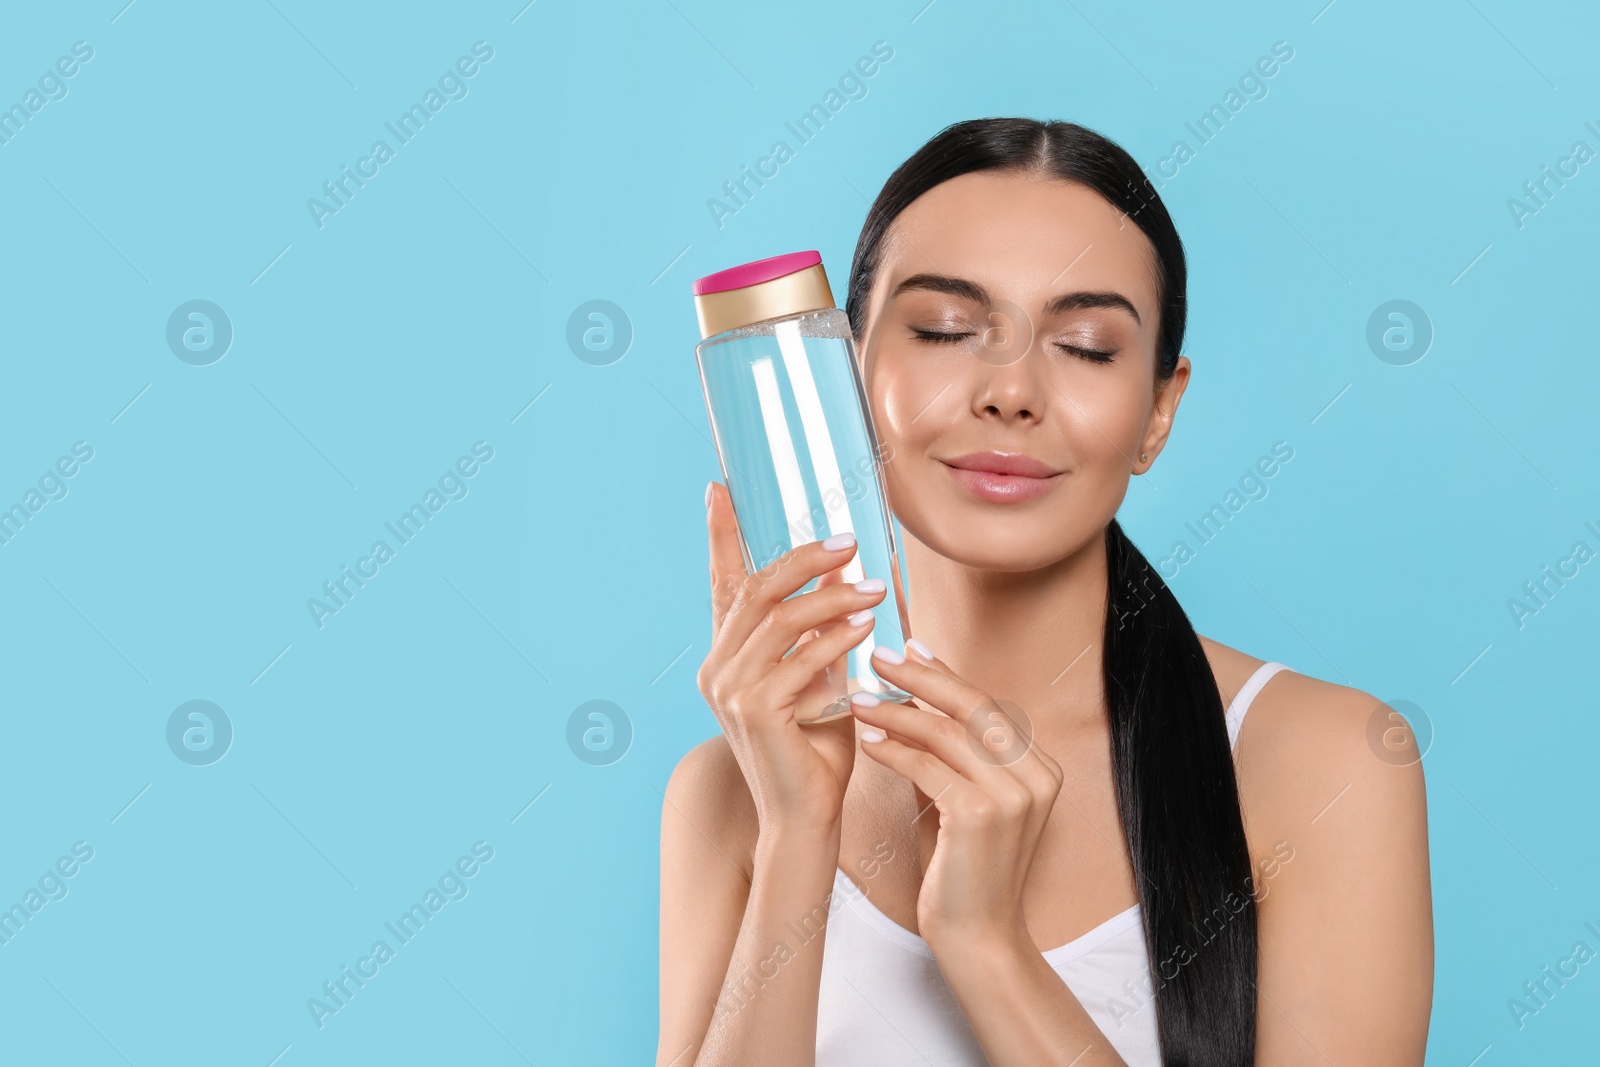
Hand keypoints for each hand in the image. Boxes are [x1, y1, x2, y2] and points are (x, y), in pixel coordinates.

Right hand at [696, 481, 885, 838]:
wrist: (805, 820)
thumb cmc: (816, 754)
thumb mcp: (819, 680)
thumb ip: (820, 636)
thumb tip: (845, 579)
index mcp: (725, 658)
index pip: (722, 584)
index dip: (720, 536)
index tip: (719, 489)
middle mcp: (717, 669)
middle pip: (757, 590)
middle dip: (803, 559)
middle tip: (847, 541)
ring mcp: (730, 690)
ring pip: (781, 620)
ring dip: (832, 597)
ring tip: (874, 588)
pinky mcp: (755, 711)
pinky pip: (799, 659)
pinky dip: (834, 639)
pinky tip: (865, 628)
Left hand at [850, 643, 1063, 954]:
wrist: (977, 937)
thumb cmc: (963, 869)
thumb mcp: (963, 799)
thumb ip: (952, 754)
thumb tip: (912, 697)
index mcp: (1040, 767)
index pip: (986, 706)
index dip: (944, 674)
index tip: (909, 647)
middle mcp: (1036, 775)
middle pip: (971, 707)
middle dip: (920, 676)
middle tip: (877, 657)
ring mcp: (1013, 795)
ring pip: (945, 733)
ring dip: (895, 710)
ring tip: (858, 698)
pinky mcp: (981, 815)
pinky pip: (926, 766)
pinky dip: (892, 748)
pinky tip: (865, 740)